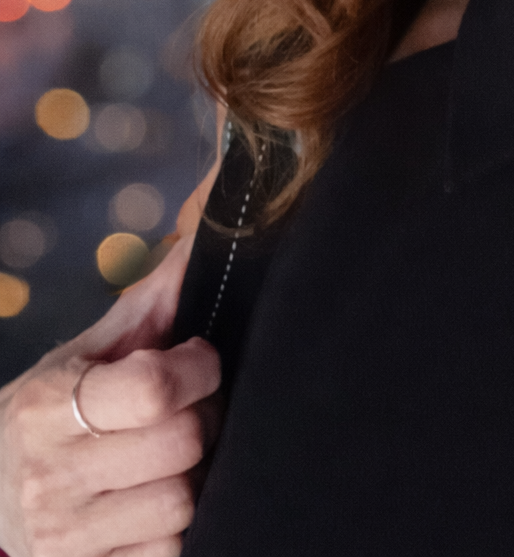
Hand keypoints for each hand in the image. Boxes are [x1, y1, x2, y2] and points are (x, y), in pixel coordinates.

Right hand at [0, 234, 221, 556]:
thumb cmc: (52, 410)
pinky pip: (169, 553)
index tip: (198, 361)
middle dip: (204, 417)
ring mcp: (67, 537)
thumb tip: (201, 248)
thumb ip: (147, 307)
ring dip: (197, 475)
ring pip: (181, 504)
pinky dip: (179, 526)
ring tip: (180, 455)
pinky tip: (161, 497)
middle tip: (195, 408)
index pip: (153, 389)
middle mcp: (53, 476)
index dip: (197, 369)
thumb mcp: (84, 353)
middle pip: (180, 445)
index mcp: (49, 407)